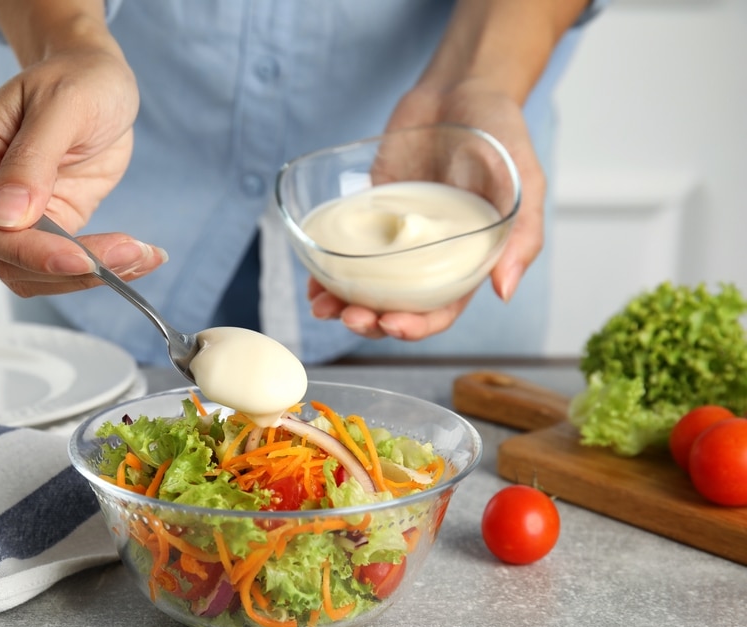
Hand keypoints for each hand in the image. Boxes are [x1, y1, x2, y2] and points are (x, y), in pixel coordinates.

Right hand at [0, 41, 166, 296]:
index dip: (27, 249)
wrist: (101, 82)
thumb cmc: (78, 78)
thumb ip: (32, 158)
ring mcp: (14, 213)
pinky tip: (138, 258)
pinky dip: (102, 269)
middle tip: (128, 256)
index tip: (79, 258)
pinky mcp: (49, 224)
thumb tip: (4, 216)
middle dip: (68, 267)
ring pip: (34, 272)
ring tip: (141, 257)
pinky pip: (65, 264)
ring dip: (87, 276)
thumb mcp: (63, 104)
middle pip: (6, 256)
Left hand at [309, 81, 543, 340]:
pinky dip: (327, 270)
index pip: (441, 311)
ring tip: (322, 306)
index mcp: (466, 262)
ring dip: (342, 304)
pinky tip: (312, 280)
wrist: (460, 90)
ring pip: (365, 286)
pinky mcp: (368, 214)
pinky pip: (344, 250)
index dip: (417, 326)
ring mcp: (394, 237)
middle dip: (371, 321)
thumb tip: (504, 291)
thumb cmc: (500, 136)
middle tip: (350, 318)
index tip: (392, 325)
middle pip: (396, 306)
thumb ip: (522, 235)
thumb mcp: (524, 182)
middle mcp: (426, 258)